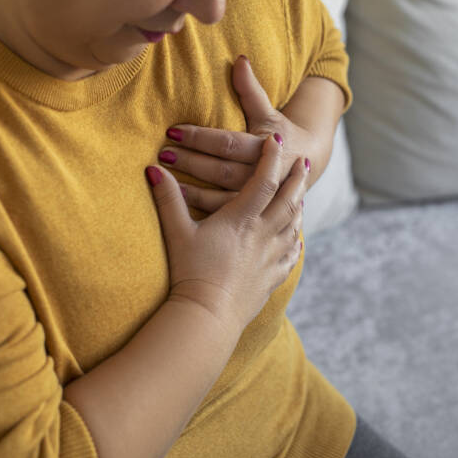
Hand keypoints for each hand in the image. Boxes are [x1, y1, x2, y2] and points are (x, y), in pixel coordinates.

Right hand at [146, 135, 309, 335]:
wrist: (207, 317)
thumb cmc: (190, 272)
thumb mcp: (177, 232)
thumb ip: (167, 198)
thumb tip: (153, 168)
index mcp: (242, 219)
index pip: (264, 180)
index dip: (271, 158)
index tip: (276, 141)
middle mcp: (264, 235)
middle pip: (289, 199)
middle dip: (297, 178)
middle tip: (304, 163)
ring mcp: (272, 257)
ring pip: (294, 224)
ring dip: (299, 205)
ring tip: (300, 194)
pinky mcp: (272, 278)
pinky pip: (292, 254)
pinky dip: (296, 241)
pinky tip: (296, 239)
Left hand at [158, 56, 314, 214]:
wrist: (305, 166)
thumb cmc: (279, 133)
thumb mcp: (268, 112)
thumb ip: (251, 90)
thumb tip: (239, 59)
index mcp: (268, 148)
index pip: (228, 143)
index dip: (200, 137)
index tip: (172, 131)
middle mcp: (265, 175)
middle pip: (221, 170)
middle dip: (191, 162)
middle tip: (163, 152)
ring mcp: (259, 198)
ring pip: (222, 196)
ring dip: (192, 190)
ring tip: (165, 180)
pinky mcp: (252, 214)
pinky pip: (224, 214)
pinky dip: (202, 209)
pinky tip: (180, 203)